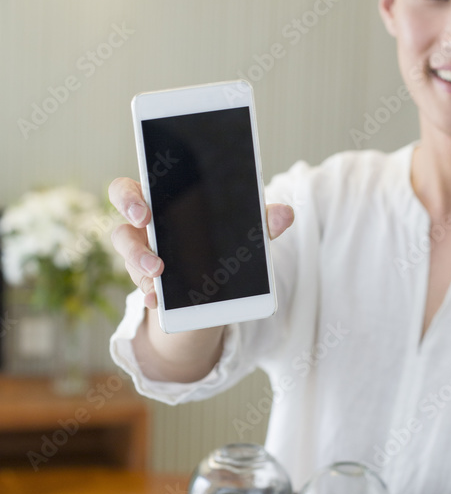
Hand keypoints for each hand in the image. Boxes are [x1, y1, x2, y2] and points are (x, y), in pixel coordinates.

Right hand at [108, 177, 294, 309]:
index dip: (127, 199)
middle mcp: (143, 230)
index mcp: (159, 203)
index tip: (143, 211)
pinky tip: (158, 302)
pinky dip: (150, 296)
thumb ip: (260, 221)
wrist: (217, 282)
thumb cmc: (221, 239)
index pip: (128, 191)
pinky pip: (142, 290)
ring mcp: (143, 258)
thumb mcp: (242, 230)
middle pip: (120, 228)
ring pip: (130, 260)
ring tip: (159, 278)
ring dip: (141, 268)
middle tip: (151, 251)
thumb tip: (287, 213)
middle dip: (132, 239)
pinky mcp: (151, 286)